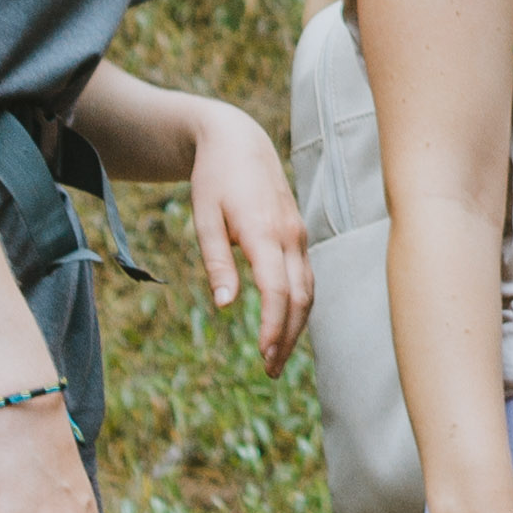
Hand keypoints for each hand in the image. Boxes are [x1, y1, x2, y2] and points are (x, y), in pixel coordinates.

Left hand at [186, 97, 310, 368]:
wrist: (239, 142)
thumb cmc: (215, 180)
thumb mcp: (205, 219)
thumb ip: (217, 262)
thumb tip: (226, 305)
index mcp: (266, 233)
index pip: (278, 291)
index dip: (274, 327)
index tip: (264, 356)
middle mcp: (290, 236)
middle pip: (301, 296)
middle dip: (288, 336)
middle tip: (270, 371)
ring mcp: (298, 234)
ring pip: (308, 288)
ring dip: (297, 324)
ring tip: (278, 356)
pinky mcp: (296, 234)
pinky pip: (305, 276)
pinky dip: (298, 304)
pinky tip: (285, 322)